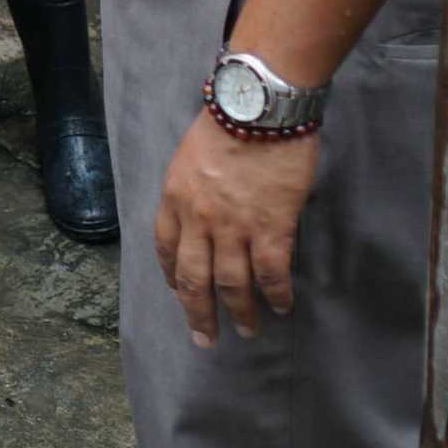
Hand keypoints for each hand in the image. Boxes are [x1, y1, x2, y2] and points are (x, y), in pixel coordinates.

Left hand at [151, 113, 317, 347]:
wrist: (256, 108)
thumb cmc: (226, 123)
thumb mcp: (190, 157)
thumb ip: (193, 190)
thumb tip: (206, 214)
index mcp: (174, 199)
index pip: (166, 249)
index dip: (172, 277)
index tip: (179, 294)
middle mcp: (198, 219)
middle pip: (194, 279)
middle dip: (198, 313)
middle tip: (205, 339)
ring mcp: (233, 226)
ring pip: (232, 283)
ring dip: (240, 312)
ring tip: (248, 330)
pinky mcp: (271, 227)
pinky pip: (271, 273)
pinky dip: (276, 295)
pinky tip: (282, 307)